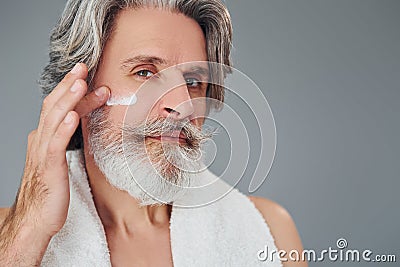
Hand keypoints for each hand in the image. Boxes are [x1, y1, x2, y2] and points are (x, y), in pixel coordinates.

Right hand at [0, 63, 108, 264]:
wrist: (35, 219)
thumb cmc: (49, 191)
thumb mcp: (58, 160)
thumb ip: (64, 140)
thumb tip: (76, 123)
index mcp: (44, 138)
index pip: (59, 107)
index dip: (72, 91)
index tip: (88, 78)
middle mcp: (40, 140)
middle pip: (54, 106)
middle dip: (69, 86)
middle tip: (83, 68)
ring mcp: (43, 153)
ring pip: (54, 120)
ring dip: (68, 100)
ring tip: (80, 83)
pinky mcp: (49, 168)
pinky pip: (56, 145)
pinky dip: (64, 128)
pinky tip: (73, 116)